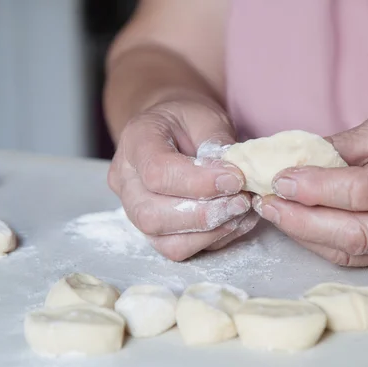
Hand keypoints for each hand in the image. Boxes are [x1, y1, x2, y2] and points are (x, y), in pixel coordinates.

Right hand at [108, 93, 259, 260]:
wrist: (174, 131)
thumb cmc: (188, 121)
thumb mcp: (205, 116)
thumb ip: (217, 141)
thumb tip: (235, 174)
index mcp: (135, 143)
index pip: (157, 173)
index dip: (199, 182)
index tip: (236, 178)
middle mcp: (126, 181)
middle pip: (152, 215)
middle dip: (205, 215)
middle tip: (242, 200)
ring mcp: (135, 210)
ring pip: (165, 242)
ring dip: (211, 232)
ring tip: (242, 211)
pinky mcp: (155, 231)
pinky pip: (179, 249)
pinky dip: (213, 240)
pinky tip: (236, 221)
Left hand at [253, 113, 367, 266]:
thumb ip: (341, 146)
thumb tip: (291, 161)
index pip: (365, 191)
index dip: (317, 189)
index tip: (280, 179)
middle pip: (355, 233)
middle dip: (301, 220)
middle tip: (267, 201)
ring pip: (352, 252)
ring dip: (304, 235)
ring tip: (274, 211)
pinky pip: (356, 259)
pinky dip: (321, 244)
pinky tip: (299, 225)